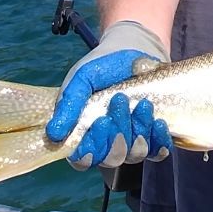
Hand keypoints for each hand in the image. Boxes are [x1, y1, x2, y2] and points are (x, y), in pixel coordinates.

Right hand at [44, 21, 172, 168]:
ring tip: (142, 103)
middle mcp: (106, 145)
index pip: (83, 160)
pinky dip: (158, 140)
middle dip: (118, 132)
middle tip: (120, 100)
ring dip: (139, 130)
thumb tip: (54, 134)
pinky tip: (157, 121)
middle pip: (112, 158)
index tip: (101, 120)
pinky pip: (158, 152)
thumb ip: (69, 104)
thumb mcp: (81, 79)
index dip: (92, 149)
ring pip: (135, 154)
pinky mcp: (153, 138)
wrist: (131, 51)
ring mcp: (131, 143)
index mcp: (83, 135)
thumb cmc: (100, 68)